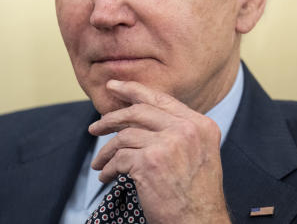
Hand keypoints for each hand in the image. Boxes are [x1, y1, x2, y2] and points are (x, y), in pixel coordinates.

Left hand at [89, 80, 230, 223]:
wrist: (199, 222)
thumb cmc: (197, 194)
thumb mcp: (200, 153)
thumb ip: (180, 131)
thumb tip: (144, 116)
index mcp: (200, 124)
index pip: (162, 99)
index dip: (134, 90)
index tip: (114, 87)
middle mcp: (186, 129)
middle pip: (139, 111)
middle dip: (111, 118)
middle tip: (95, 126)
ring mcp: (168, 144)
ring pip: (124, 136)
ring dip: (106, 151)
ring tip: (99, 162)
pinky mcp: (149, 162)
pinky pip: (119, 158)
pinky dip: (108, 168)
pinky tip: (106, 176)